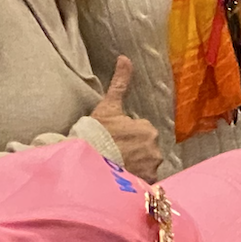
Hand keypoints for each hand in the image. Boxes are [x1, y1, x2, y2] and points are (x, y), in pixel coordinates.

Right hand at [91, 57, 163, 177]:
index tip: (113, 141)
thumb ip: (120, 81)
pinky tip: (121, 179)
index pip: (142, 134)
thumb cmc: (95, 133)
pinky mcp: (144, 184)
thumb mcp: (107, 105)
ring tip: (115, 167)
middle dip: (133, 152)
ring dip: (134, 167)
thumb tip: (124, 57)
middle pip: (146, 151)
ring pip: (145, 166)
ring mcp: (151, 169)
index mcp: (148, 130)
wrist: (85, 161)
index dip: (126, 137)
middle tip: (113, 155)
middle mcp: (155, 149)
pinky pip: (144, 183)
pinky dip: (135, 182)